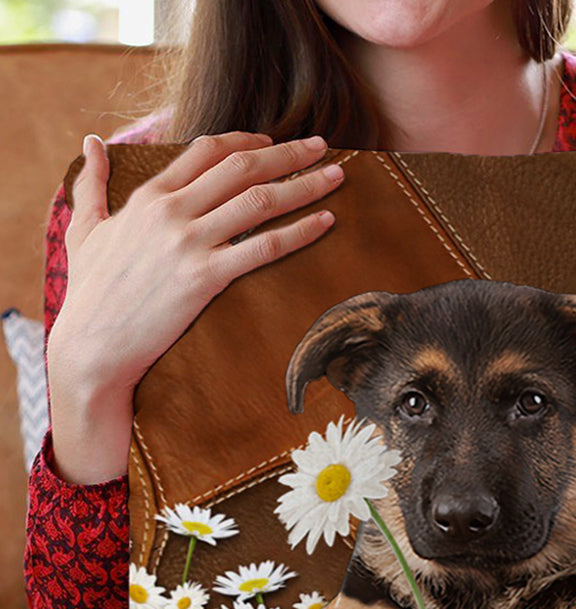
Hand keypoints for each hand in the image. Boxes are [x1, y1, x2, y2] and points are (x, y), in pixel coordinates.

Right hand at [47, 130, 345, 482]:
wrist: (92, 345)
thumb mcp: (84, 230)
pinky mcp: (206, 277)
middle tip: (322, 145)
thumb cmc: (90, 292)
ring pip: (260, 201)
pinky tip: (326, 221)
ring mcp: (190, 243)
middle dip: (288, 152)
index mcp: (149, 196)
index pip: (207, 150)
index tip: (273, 141)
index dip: (247, 141)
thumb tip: (91, 142)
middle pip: (242, 167)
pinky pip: (264, 247)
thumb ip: (90, 184)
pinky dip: (300, 231)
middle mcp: (172, 212)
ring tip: (336, 175)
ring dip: (304, 184)